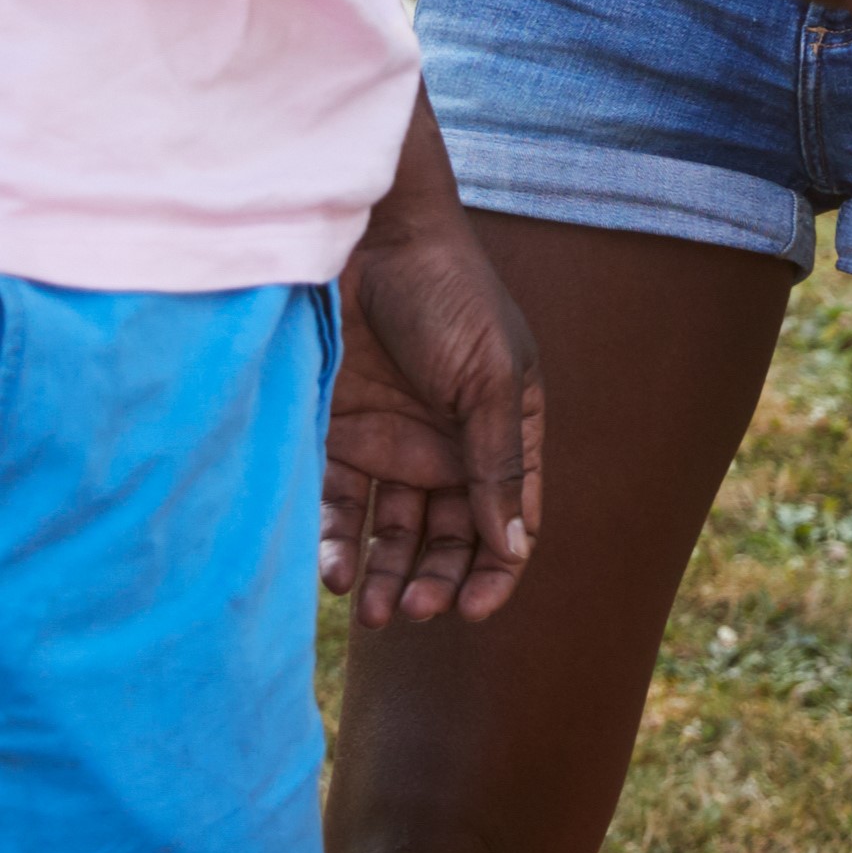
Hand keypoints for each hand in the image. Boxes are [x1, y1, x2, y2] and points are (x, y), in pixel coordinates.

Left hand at [322, 199, 540, 625]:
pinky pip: (335, 508)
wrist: (368, 242)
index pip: (509, 515)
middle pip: (448, 534)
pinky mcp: (335, 437)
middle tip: (414, 610)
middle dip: (434, 579)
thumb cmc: (449, 296)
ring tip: (372, 610)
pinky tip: (334, 571)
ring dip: (385, 576)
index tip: (472, 609)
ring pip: (391, 533)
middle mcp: (446, 443)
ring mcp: (389, 442)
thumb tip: (517, 546)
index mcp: (501, 426)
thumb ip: (498, 460)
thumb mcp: (490, 375)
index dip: (496, 568)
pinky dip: (335, 546)